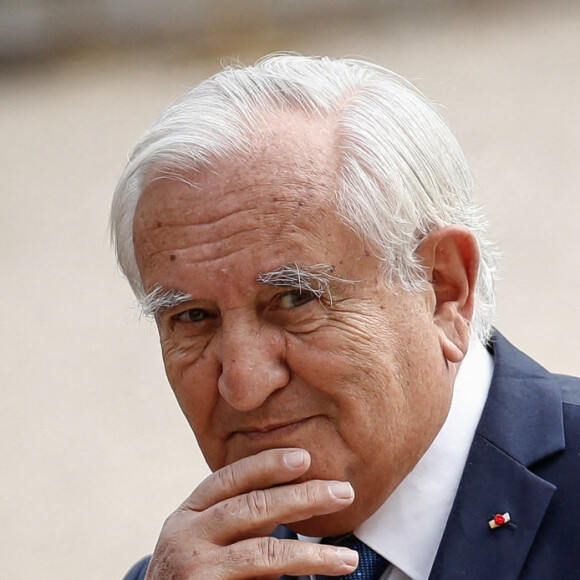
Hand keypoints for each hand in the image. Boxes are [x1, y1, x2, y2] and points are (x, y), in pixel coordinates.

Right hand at [144, 447, 357, 578]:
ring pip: (263, 554)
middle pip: (251, 507)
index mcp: (188, 514)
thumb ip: (241, 518)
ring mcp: (195, 571)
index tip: (305, 457)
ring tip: (346, 557)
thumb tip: (297, 494)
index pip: (229, 478)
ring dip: (311, 554)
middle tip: (342, 493)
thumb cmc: (190, 573)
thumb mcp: (205, 537)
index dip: (267, 464)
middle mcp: (186, 537)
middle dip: (302, 498)